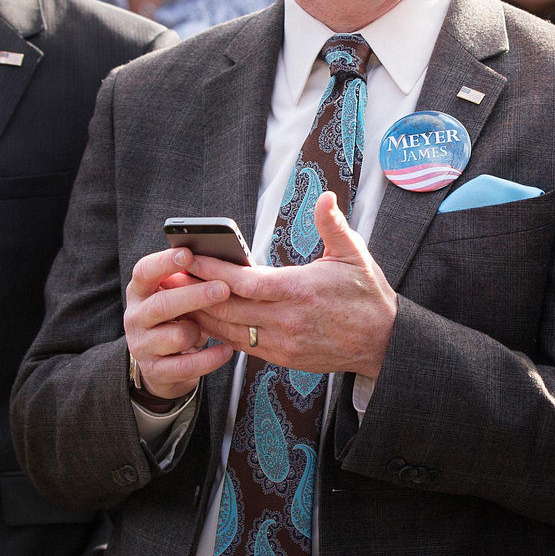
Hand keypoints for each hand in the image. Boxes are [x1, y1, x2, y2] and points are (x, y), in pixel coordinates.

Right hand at [123, 247, 236, 400]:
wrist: (162, 364)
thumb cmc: (176, 319)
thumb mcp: (176, 297)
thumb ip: (188, 281)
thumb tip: (220, 262)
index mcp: (139, 292)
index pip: (144, 272)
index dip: (164, 262)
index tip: (187, 253)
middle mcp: (135, 317)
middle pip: (161, 304)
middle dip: (193, 296)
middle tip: (223, 289)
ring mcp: (142, 345)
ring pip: (176, 336)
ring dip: (199, 331)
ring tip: (212, 328)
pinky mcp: (154, 371)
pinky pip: (186, 365)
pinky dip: (210, 358)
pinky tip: (226, 350)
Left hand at [189, 192, 397, 378]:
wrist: (382, 342)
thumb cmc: (367, 295)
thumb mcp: (355, 255)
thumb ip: (333, 225)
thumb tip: (324, 197)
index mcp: (299, 291)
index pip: (244, 282)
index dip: (213, 270)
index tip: (190, 257)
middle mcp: (286, 321)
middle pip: (227, 308)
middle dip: (196, 291)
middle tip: (172, 275)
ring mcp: (282, 343)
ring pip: (229, 331)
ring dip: (201, 314)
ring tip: (178, 296)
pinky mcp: (281, 358)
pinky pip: (241, 346)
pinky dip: (219, 332)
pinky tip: (204, 319)